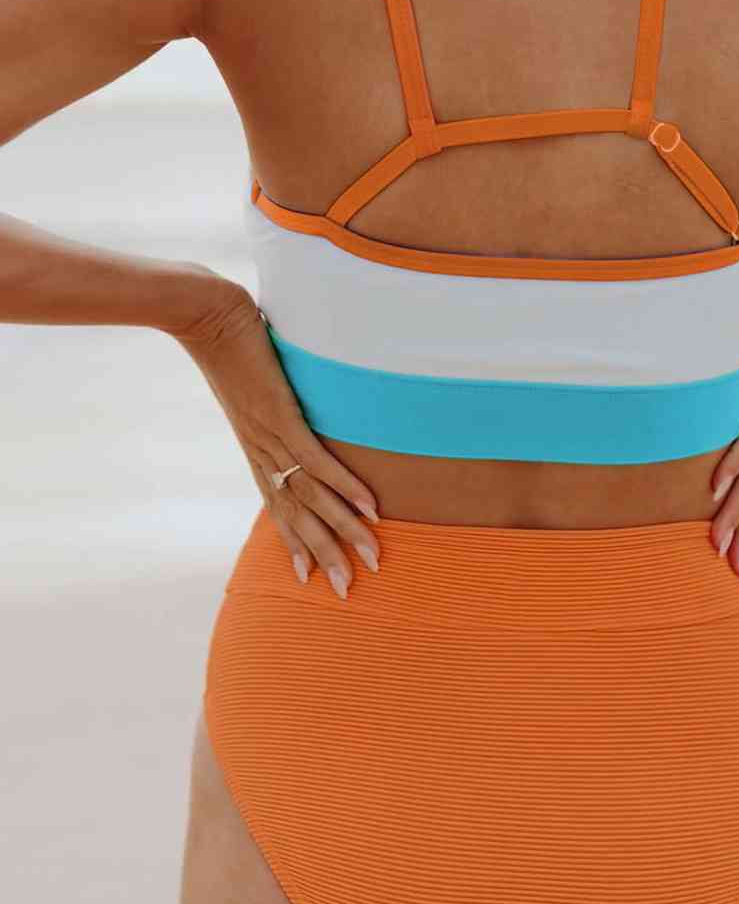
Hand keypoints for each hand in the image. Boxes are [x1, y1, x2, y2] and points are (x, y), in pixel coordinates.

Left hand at [174, 274, 380, 597]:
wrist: (202, 314)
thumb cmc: (230, 341)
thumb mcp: (255, 383)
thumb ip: (274, 399)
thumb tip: (294, 397)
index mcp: (256, 450)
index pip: (279, 508)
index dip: (297, 543)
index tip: (312, 578)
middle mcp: (262, 452)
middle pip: (297, 515)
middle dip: (326, 554)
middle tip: (350, 589)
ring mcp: (271, 436)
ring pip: (312, 495)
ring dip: (345, 529)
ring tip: (372, 555)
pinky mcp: (281, 414)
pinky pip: (317, 459)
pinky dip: (344, 485)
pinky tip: (368, 506)